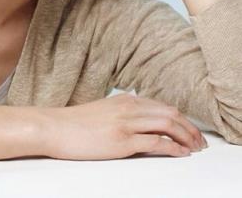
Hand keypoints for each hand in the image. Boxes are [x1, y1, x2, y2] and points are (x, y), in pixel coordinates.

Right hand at [41, 93, 207, 160]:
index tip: (188, 129)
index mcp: (124, 100)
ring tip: (194, 147)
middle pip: (170, 113)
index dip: (180, 118)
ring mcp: (126, 123)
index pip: (162, 105)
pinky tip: (180, 153)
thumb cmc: (75, 123)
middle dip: (188, 127)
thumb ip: (121, 112)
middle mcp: (128, 107)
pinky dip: (173, 148)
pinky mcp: (122, 141)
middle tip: (198, 140)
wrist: (55, 127)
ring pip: (167, 125)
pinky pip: (156, 143)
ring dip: (186, 137)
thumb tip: (137, 121)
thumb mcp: (102, 111)